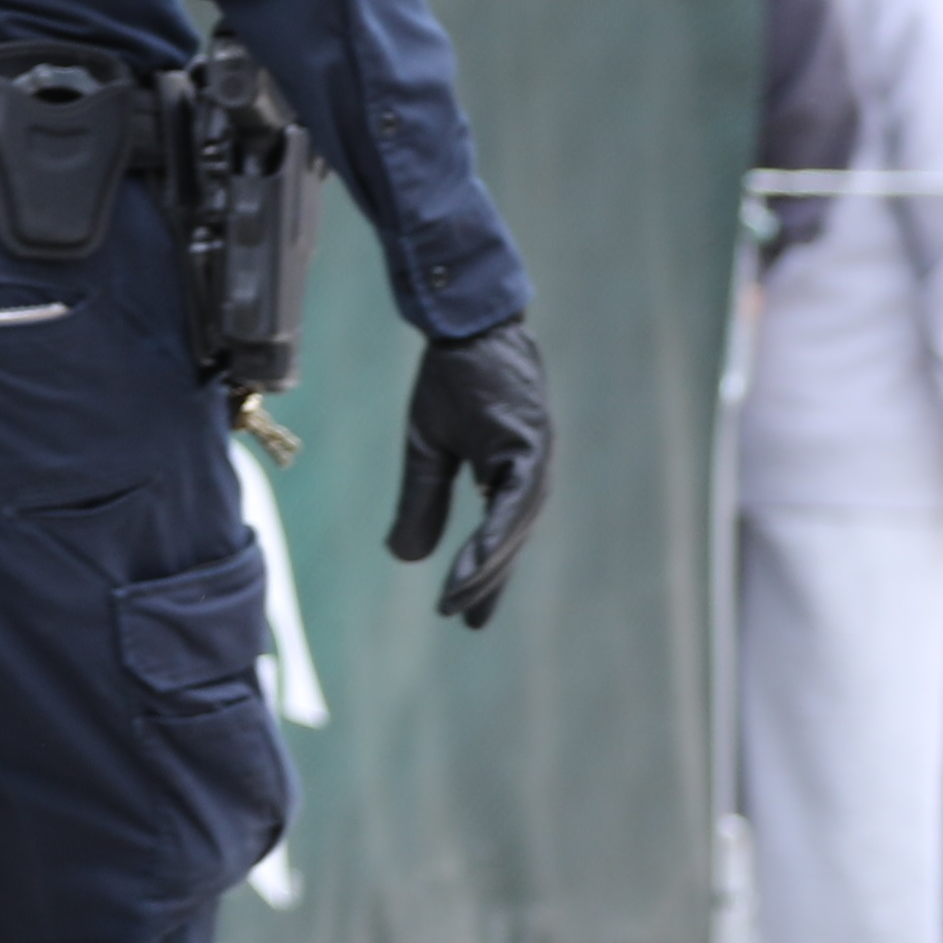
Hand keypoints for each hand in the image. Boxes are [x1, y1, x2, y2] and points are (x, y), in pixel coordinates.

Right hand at [388, 319, 558, 628]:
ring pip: (514, 526)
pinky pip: (514, 498)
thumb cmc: (452, 378)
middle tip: (464, 618)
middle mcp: (531, 471)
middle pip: (509, 538)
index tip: (465, 614)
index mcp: (510, 472)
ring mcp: (536, 458)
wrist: (464, 325)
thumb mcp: (427, 447)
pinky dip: (498, 531)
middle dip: (486, 580)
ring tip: (462, 599)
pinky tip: (481, 560)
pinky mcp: (531, 443)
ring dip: (489, 565)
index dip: (482, 574)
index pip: (498, 534)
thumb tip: (407, 558)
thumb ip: (422, 501)